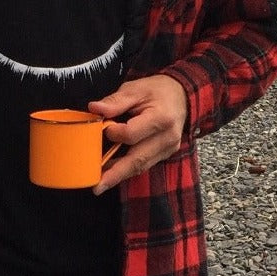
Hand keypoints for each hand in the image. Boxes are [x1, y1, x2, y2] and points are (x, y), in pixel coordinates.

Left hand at [88, 74, 188, 194]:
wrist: (181, 95)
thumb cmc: (157, 91)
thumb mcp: (136, 89)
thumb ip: (115, 101)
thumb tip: (94, 108)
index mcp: (161, 118)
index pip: (132, 134)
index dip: (114, 133)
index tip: (105, 127)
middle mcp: (167, 137)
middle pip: (138, 159)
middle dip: (116, 173)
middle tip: (96, 186)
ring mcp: (168, 148)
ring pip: (141, 166)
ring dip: (120, 175)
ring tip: (100, 183)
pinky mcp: (165, 154)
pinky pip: (145, 164)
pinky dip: (128, 169)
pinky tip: (113, 172)